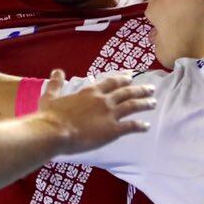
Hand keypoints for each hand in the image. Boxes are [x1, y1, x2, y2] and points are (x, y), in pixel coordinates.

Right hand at [36, 70, 155, 149]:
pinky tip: (146, 126)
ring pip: (132, 105)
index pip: (111, 82)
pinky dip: (140, 126)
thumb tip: (57, 71)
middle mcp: (103, 99)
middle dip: (140, 89)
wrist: (54, 132)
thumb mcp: (50, 96)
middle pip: (126, 91)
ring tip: (153, 102)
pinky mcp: (112, 130)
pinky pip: (131, 126)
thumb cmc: (50, 116)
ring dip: (144, 103)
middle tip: (150, 88)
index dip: (123, 78)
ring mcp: (109, 114)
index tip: (131, 76)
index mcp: (90, 91)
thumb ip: (56, 84)